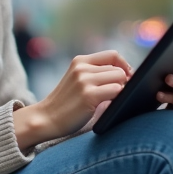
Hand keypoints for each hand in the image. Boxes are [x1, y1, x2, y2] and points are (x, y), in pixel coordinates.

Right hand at [14, 50, 131, 148]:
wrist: (45, 119)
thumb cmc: (66, 103)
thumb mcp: (77, 80)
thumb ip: (96, 73)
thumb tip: (127, 74)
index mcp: (80, 61)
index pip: (113, 55)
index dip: (124, 66)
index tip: (126, 78)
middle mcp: (82, 68)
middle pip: (118, 69)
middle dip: (123, 82)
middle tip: (117, 95)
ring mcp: (85, 81)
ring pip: (120, 78)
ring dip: (121, 90)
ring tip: (111, 100)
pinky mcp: (89, 95)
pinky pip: (117, 90)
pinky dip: (118, 98)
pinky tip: (110, 105)